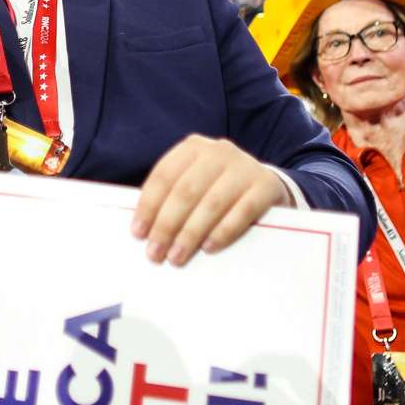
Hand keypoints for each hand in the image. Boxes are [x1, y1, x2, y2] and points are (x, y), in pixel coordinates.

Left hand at [131, 135, 288, 265]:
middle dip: (167, 225)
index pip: (164, 176)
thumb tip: (143, 230)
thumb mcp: (194, 182)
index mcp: (193, 147)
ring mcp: (245, 166)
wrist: (266, 186)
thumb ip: (171, 197)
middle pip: (185, 191)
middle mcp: (218, 151)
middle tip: (155, 253)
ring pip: (211, 203)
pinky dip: (223, 231)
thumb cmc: (217, 189)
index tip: (138, 233)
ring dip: (191, 234)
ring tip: (177, 257)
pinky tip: (209, 247)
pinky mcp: (266, 185)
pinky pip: (242, 211)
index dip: (148, 206)